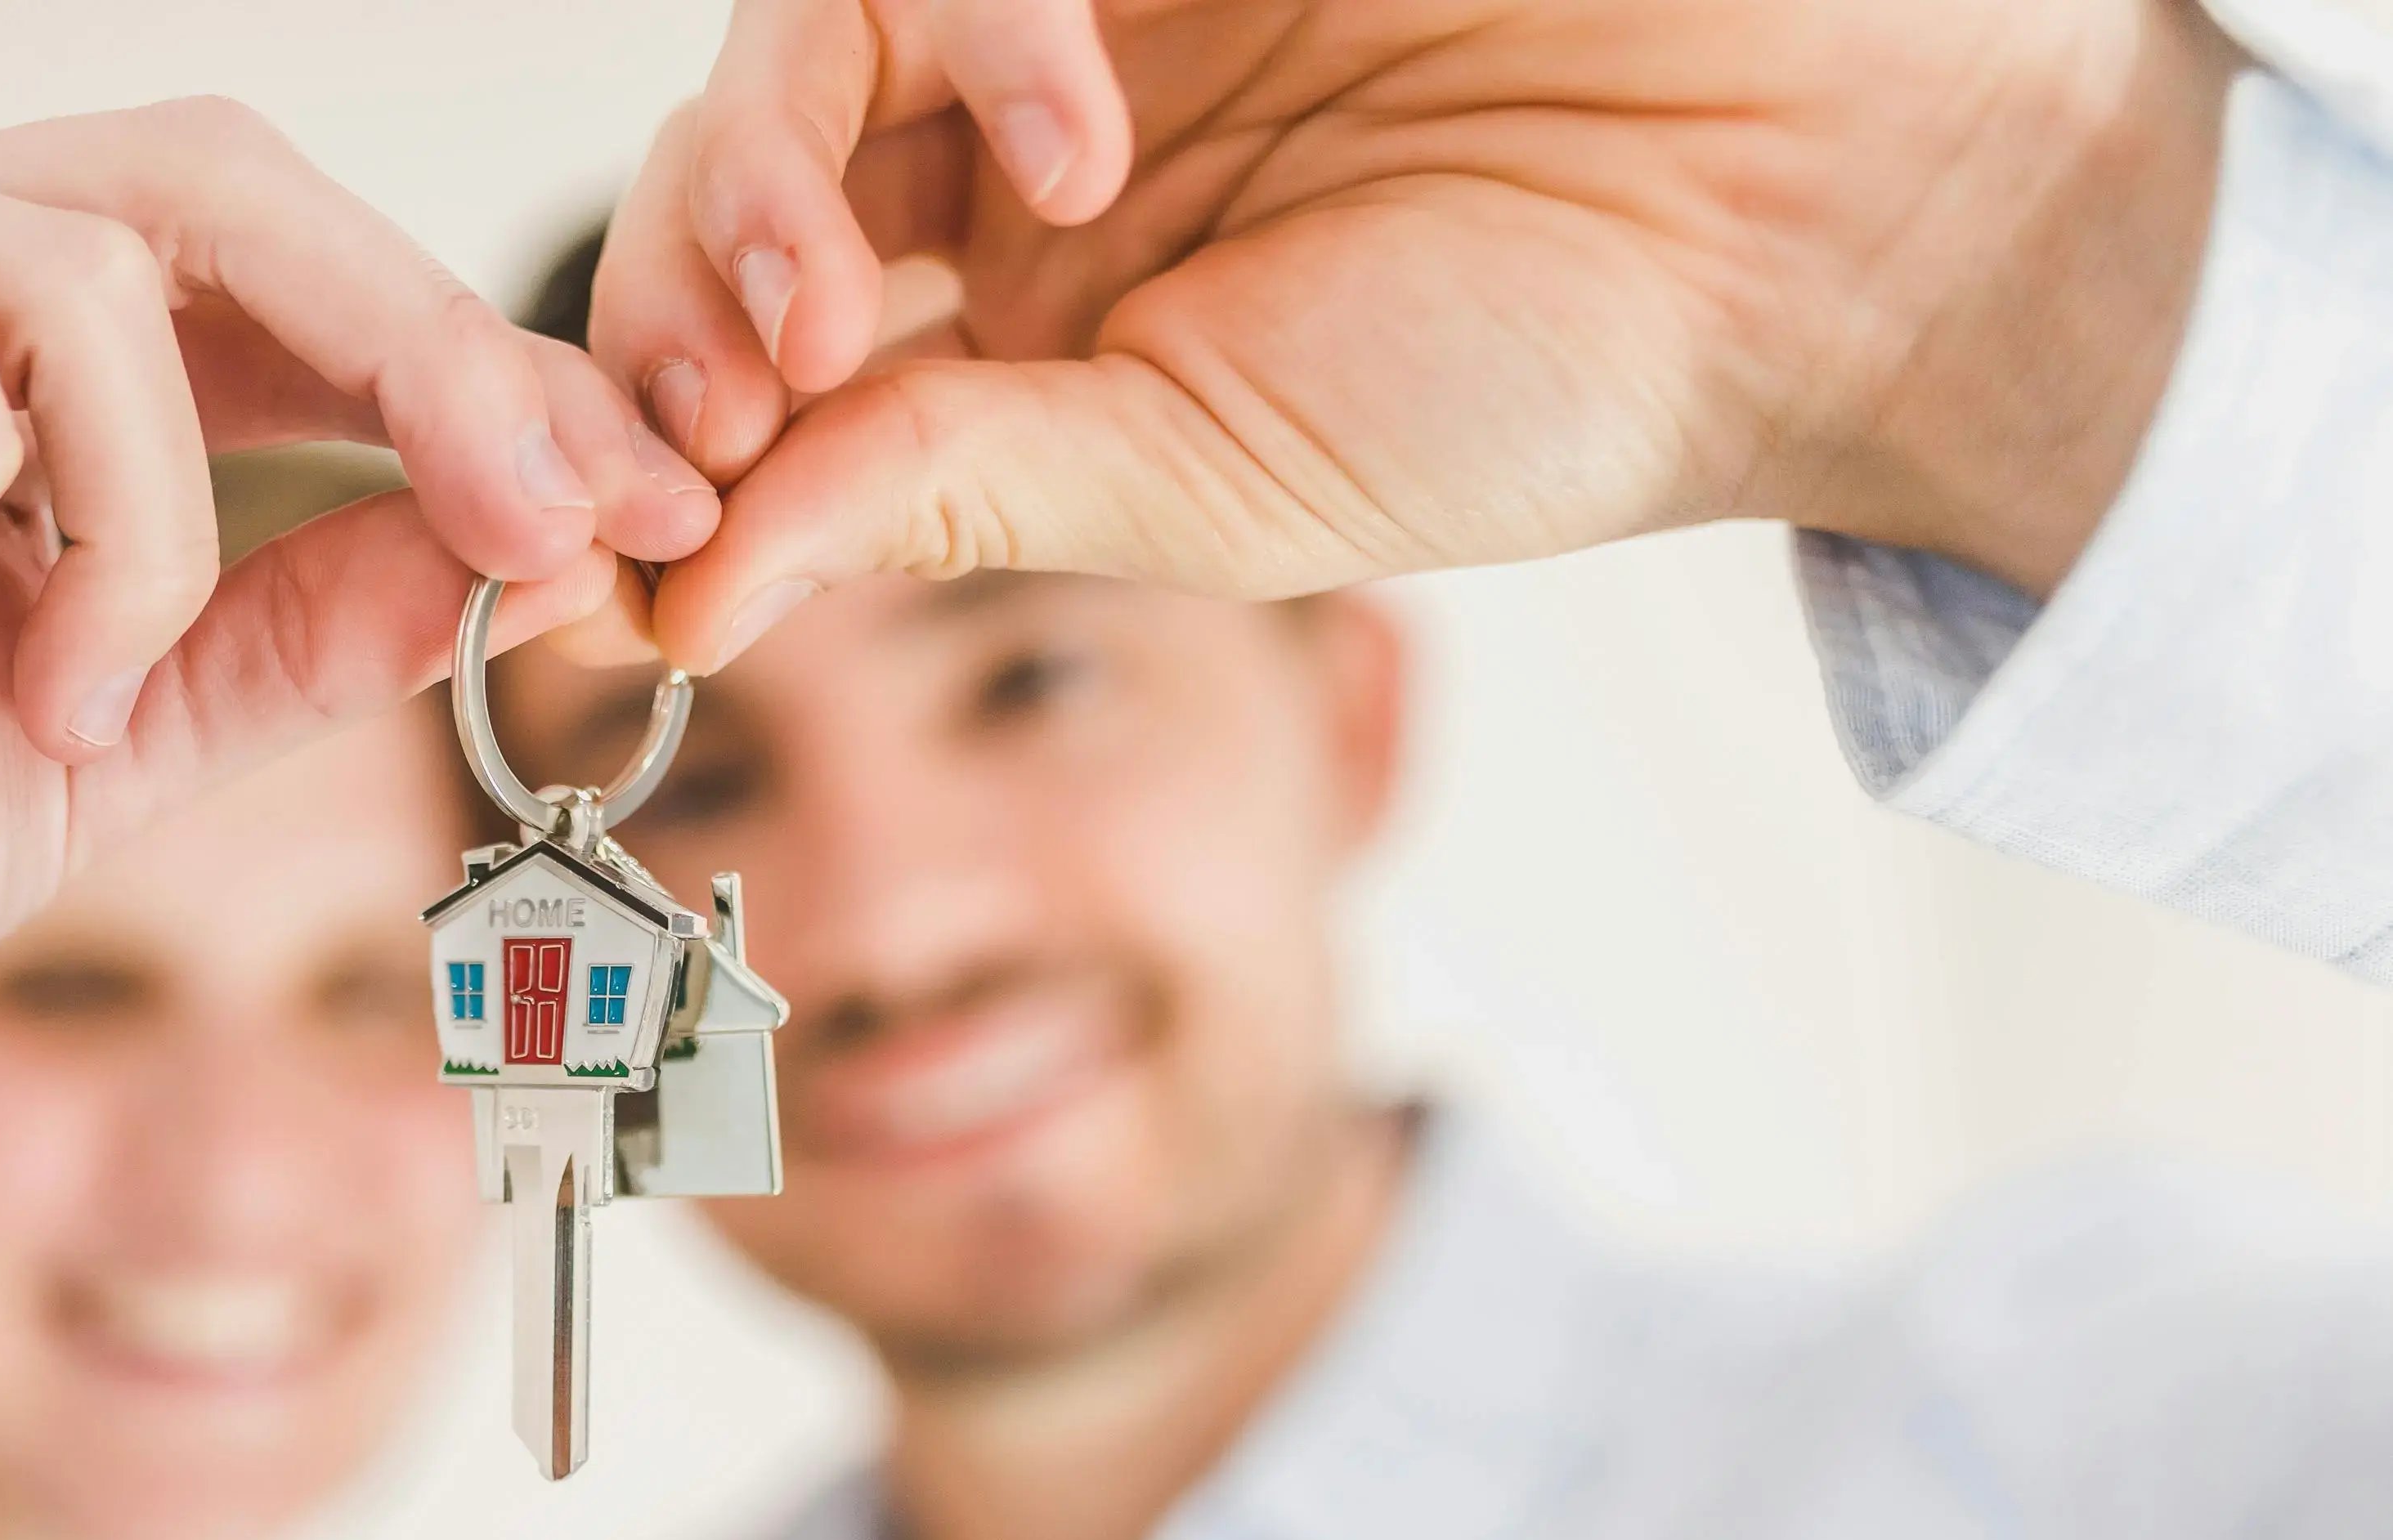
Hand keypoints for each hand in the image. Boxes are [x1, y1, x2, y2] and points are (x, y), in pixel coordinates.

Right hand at [0, 99, 716, 1103]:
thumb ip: (296, 624)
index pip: (260, 269)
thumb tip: (516, 537)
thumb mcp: (112, 736)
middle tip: (545, 511)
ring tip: (67, 690)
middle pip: (207, 181)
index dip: (462, 367)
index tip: (632, 506)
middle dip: (417, 349)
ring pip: (73, 251)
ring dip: (148, 507)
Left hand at [593, 0, 2244, 666]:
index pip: (755, 361)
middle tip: (719, 413)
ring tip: (848, 311)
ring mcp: (1069, 19)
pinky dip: (966, 27)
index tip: (611, 549)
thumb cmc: (1528, 377)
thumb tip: (678, 614)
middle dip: (677, 307)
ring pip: (797, 41)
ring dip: (772, 178)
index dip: (650, 439)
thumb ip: (936, 500)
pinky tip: (1074, 138)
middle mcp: (1011, 170)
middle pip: (729, 185)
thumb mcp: (1194, 484)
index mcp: (1018, 334)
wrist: (1793, 214)